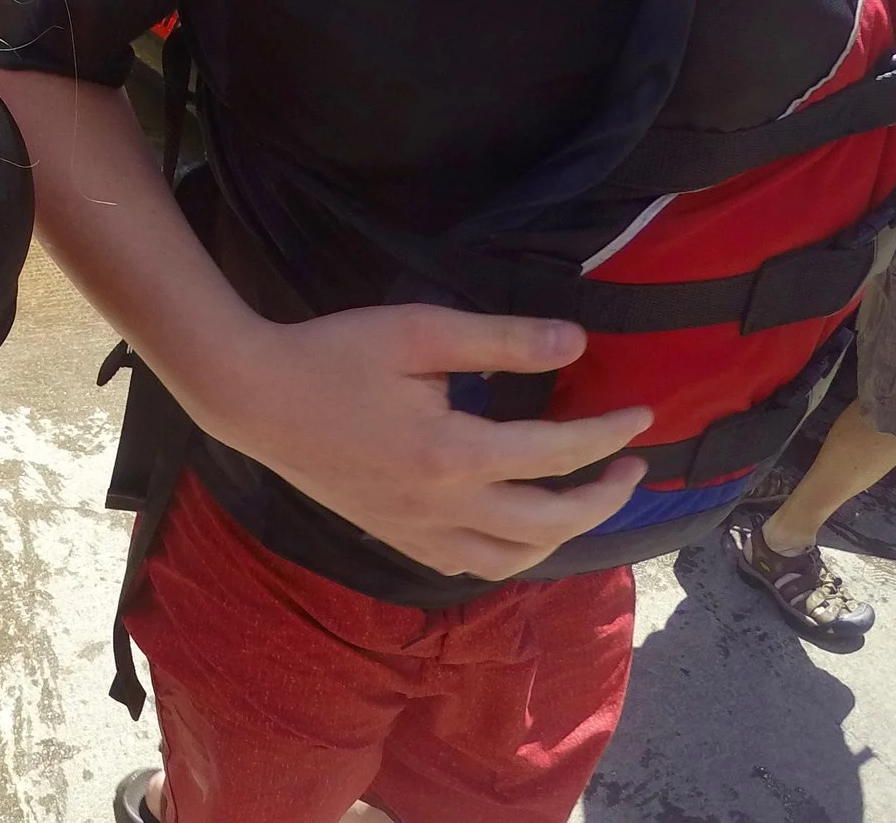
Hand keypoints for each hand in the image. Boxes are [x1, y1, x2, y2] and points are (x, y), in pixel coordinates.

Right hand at [199, 305, 652, 580]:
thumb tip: (576, 345)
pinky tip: (513, 525)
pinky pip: (469, 566)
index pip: (557, 453)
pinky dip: (508, 553)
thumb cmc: (333, 353)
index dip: (608, 434)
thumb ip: (501, 340)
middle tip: (631, 465)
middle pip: (551, 521)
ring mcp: (418, 531)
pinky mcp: (395, 537)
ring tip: (582, 499)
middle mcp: (445, 508)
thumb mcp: (419, 330)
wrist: (253, 396)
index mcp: (456, 453)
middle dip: (604, 496)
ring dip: (562, 535)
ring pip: (513, 559)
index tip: (642, 415)